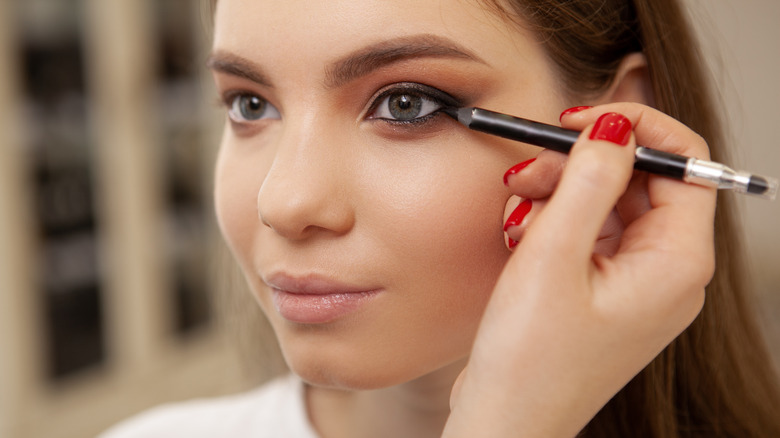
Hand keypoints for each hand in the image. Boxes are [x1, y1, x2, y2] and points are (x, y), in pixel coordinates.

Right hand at [444, 104, 716, 436]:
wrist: (504, 421)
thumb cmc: (529, 360)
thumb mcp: (553, 257)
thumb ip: (588, 181)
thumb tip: (615, 127)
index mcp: (676, 263)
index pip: (684, 163)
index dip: (633, 129)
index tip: (579, 122)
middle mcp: (667, 272)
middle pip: (639, 181)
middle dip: (580, 165)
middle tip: (526, 170)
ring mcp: (636, 284)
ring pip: (609, 205)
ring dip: (559, 193)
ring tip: (514, 207)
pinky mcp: (604, 292)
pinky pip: (590, 234)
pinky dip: (554, 222)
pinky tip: (520, 234)